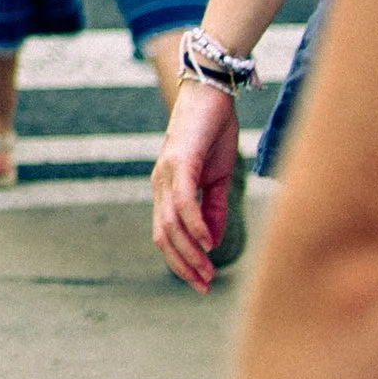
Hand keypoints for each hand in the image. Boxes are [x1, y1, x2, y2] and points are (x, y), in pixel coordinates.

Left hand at [152, 81, 238, 292]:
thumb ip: (213, 210)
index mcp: (167, 190)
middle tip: (204, 286)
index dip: (181, 262)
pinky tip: (209, 242)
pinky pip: (183, 201)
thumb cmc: (213, 133)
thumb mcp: (217, 178)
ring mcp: (167, 173)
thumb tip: (213, 242)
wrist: (212, 92)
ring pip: (170, 225)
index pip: (167, 235)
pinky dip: (195, 225)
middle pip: (163, 237)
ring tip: (207, 271)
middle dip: (183, 265)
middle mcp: (161, 185)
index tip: (202, 283)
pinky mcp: (180, 162)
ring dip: (189, 253)